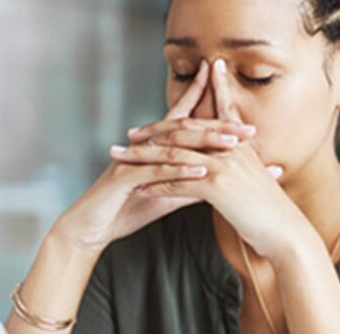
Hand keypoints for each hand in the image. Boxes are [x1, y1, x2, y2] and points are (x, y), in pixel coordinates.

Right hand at [50, 60, 256, 252]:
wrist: (91, 229)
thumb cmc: (127, 209)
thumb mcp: (166, 196)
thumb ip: (191, 185)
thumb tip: (220, 179)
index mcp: (155, 148)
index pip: (184, 120)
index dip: (206, 103)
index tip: (236, 99)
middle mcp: (144, 147)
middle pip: (185, 128)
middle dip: (218, 125)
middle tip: (248, 128)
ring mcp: (133, 159)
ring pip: (174, 146)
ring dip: (204, 143)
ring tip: (232, 143)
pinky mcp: (124, 178)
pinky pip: (156, 171)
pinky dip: (181, 171)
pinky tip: (202, 171)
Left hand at [116, 59, 315, 258]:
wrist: (287, 233)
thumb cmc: (273, 213)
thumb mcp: (259, 181)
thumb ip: (244, 166)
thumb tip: (234, 161)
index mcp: (241, 145)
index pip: (218, 111)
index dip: (202, 93)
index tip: (185, 83)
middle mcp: (232, 149)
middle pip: (185, 131)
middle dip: (154, 130)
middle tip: (131, 133)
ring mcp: (224, 166)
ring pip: (175, 155)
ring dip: (144, 158)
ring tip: (122, 159)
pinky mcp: (217, 187)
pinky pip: (178, 182)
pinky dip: (157, 185)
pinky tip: (139, 189)